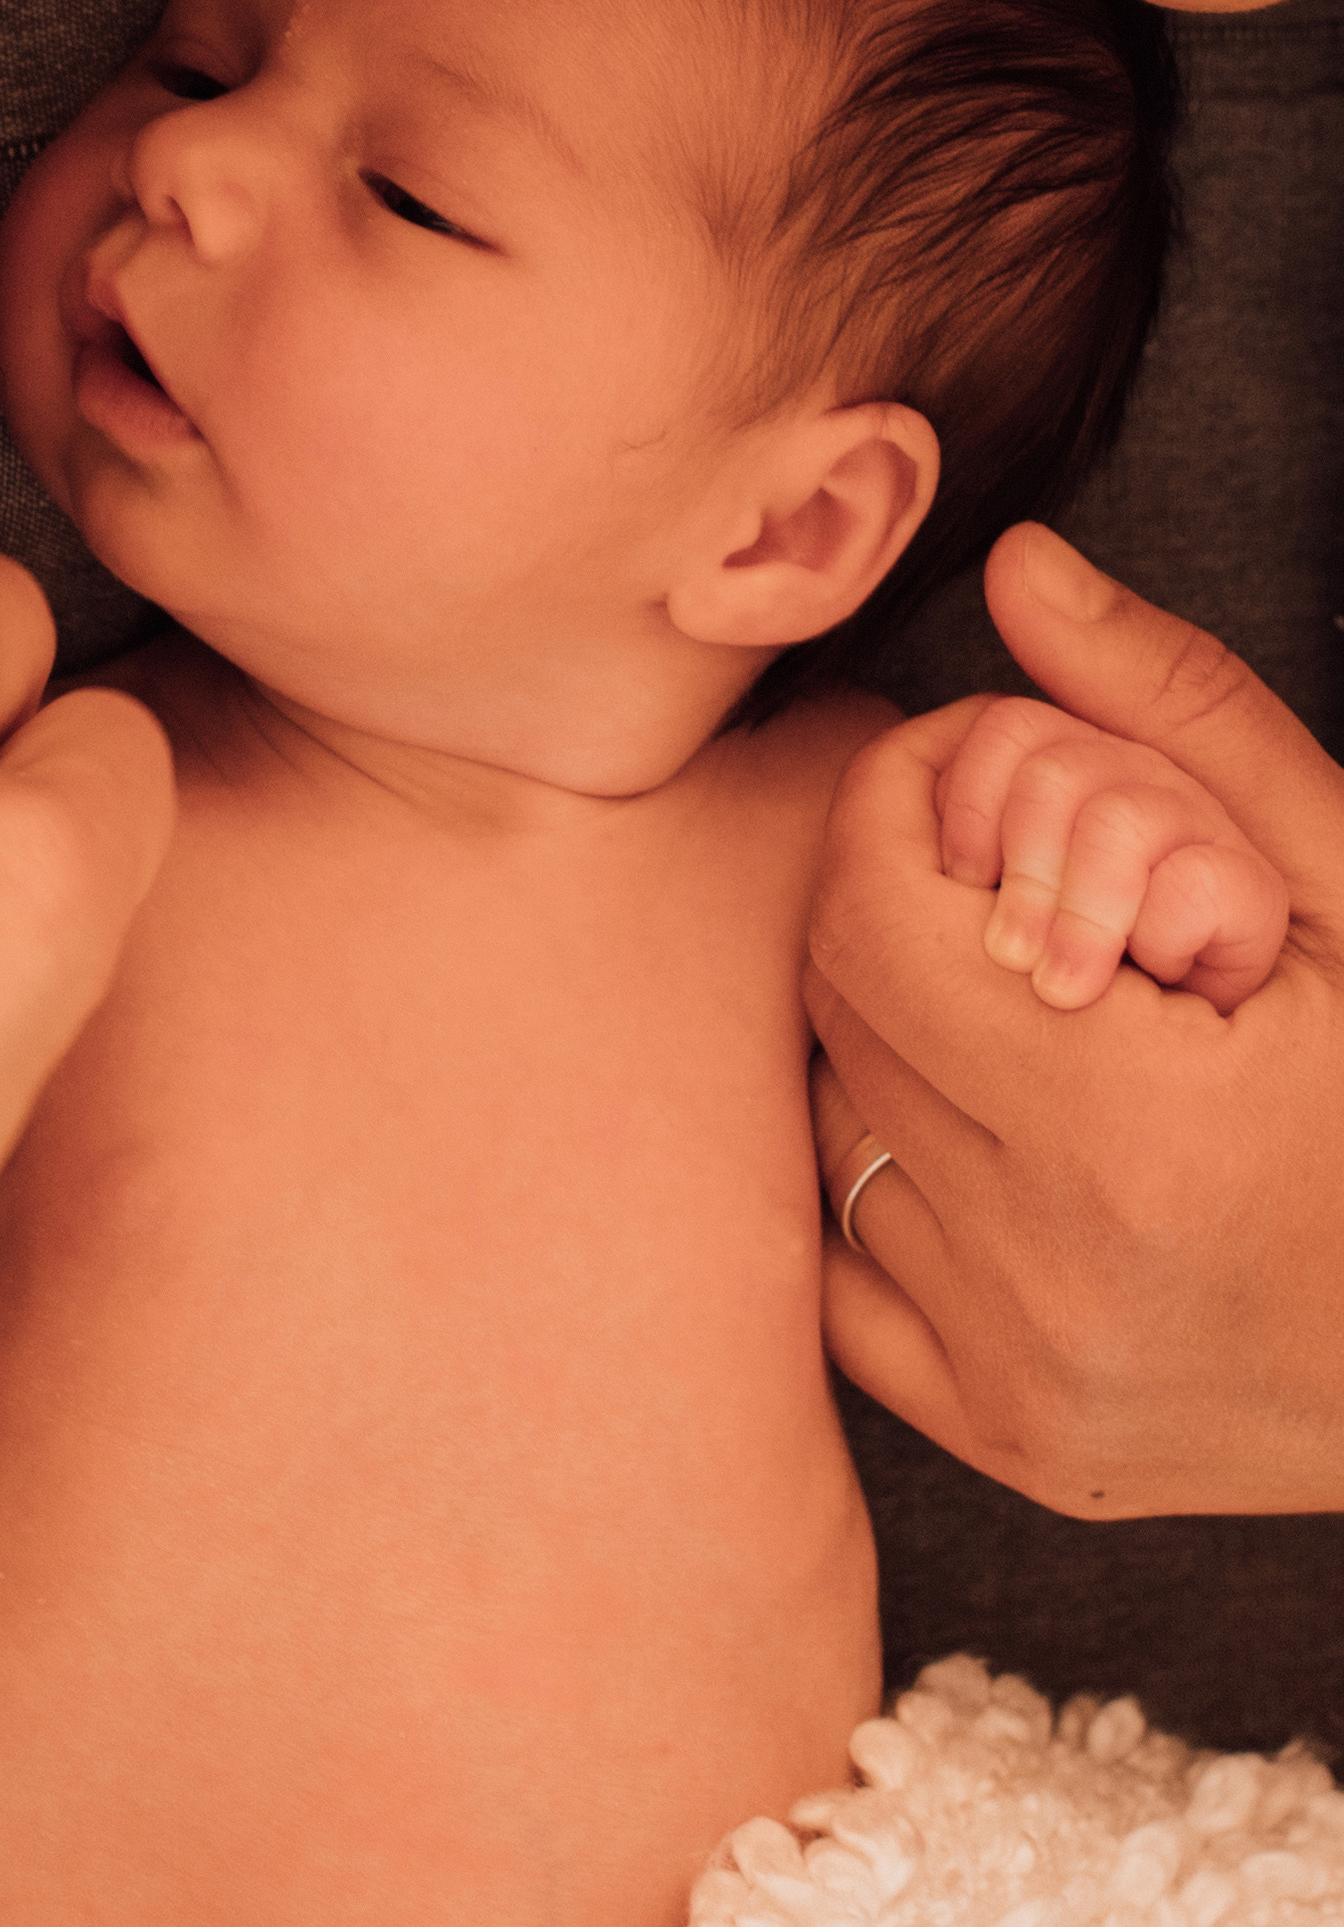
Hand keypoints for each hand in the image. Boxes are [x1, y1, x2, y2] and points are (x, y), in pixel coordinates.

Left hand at [807, 522, 1343, 1517]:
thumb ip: (1176, 717)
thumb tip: (1018, 567)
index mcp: (1126, 1128)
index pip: (866, 903)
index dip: (898, 798)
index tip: (975, 769)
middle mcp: (1044, 1271)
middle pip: (834, 1000)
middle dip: (896, 895)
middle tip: (1009, 870)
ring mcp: (1017, 1375)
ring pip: (833, 1120)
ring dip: (894, 1031)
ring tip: (1031, 1001)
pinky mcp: (1012, 1443)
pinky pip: (843, 1268)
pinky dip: (888, 1176)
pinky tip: (994, 1130)